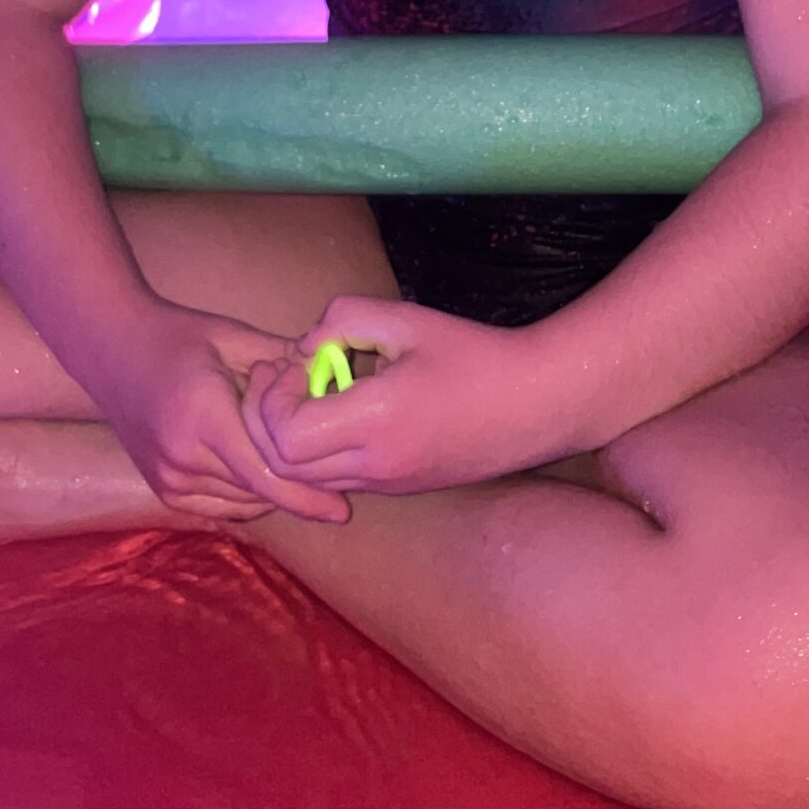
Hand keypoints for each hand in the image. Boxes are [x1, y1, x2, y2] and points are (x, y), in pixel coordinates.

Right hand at [83, 302, 352, 525]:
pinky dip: (247, 497)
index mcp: (204, 417)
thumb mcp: (233, 337)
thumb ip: (283, 361)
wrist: (111, 348)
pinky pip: (220, 507)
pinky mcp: (164, 490)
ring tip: (300, 473)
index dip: (307, 496)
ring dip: (273, 494)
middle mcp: (183, 457)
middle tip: (334, 482)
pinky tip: (263, 474)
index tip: (342, 509)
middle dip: (297, 488)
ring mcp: (168, 479)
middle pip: (258, 492)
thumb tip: (334, 375)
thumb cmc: (177, 335)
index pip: (265, 474)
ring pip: (241, 505)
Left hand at [239, 295, 555, 495]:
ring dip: (297, 439)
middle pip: (285, 467)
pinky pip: (339, 480)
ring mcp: (387, 484)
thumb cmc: (473, 355)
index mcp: (376, 421)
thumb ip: (344, 319)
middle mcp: (375, 464)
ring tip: (321, 392)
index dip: (276, 400)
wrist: (535, 404)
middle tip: (295, 376)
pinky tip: (348, 411)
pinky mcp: (399, 489)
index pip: (285, 438)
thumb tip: (305, 347)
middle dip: (273, 421)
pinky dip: (324, 451)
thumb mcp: (406, 319)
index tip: (300, 363)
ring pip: (309, 481)